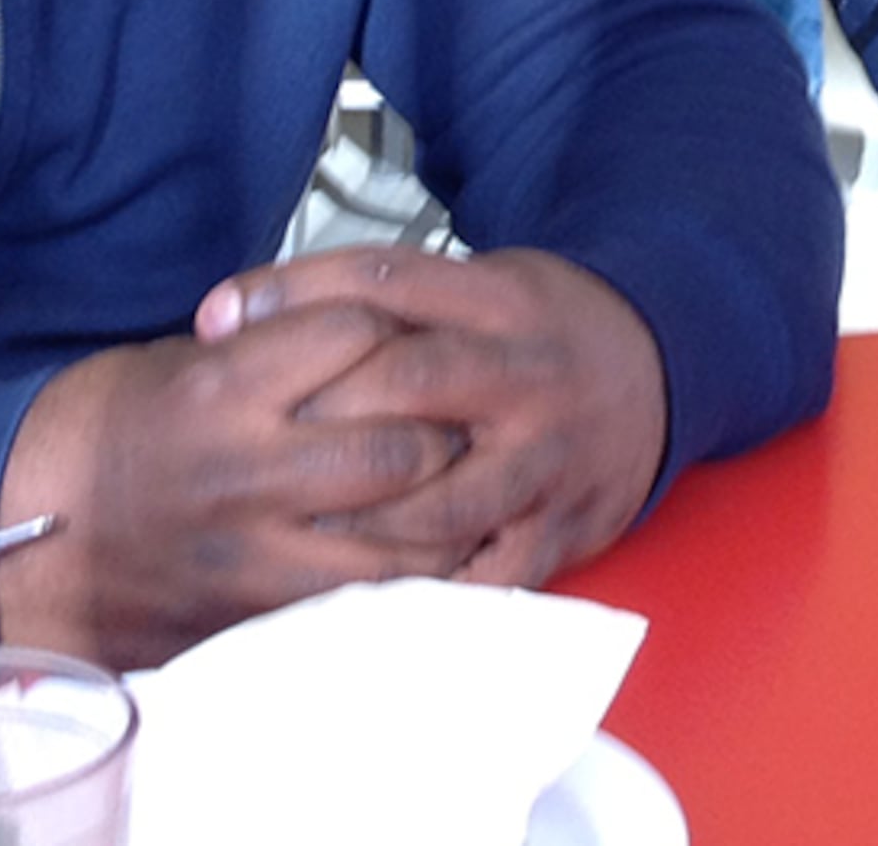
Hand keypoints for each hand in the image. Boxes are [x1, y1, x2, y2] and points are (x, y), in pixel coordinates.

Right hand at [0, 295, 466, 668]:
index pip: (354, 334)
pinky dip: (418, 573)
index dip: (395, 323)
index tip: (413, 328)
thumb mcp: (184, 359)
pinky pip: (369, 597)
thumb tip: (379, 321)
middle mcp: (246, 472)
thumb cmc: (114, 425)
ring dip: (448, 509)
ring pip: (400, 536)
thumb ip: (274, 344)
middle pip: (398, 443)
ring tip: (468, 481)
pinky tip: (441, 546)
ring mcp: (256, 551)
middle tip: (464, 412)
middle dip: (444, 425)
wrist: (31, 529)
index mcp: (222, 390)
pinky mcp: (259, 611)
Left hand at [199, 243, 669, 588]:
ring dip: (363, 521)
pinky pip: (490, 577)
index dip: (295, 297)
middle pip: (410, 383)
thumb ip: (362, 296)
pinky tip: (368, 596)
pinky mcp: (564, 527)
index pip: (386, 282)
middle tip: (250, 441)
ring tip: (293, 529)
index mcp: (498, 300)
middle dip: (322, 413)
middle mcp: (525, 374)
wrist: (659, 366)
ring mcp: (547, 457)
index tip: (218, 323)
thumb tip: (218, 316)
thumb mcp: (469, 283)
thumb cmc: (531, 327)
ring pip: (445, 500)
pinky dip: (429, 593)